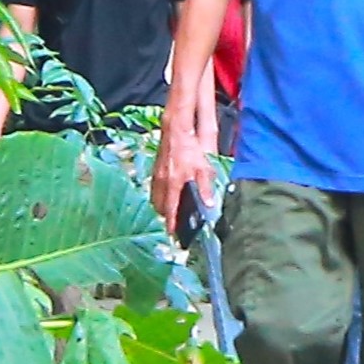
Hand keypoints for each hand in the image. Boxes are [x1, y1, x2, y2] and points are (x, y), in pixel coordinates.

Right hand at [152, 116, 215, 230]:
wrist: (175, 129)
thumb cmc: (190, 147)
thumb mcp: (203, 167)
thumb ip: (205, 187)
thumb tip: (209, 204)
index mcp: (173, 183)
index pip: (170, 210)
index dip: (171, 224)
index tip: (173, 235)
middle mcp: (162, 182)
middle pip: (159, 207)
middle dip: (166, 217)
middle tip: (174, 224)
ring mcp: (157, 176)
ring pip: (155, 199)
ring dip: (162, 207)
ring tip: (172, 212)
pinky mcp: (156, 170)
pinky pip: (155, 189)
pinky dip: (160, 196)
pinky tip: (169, 195)